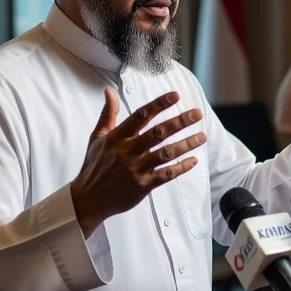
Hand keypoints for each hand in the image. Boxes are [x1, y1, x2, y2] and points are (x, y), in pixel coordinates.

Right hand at [71, 90, 203, 230]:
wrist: (88, 199)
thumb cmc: (94, 166)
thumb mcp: (97, 138)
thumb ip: (108, 114)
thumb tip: (109, 91)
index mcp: (117, 138)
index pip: (141, 116)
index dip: (159, 104)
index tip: (176, 96)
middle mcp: (127, 152)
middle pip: (158, 133)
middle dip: (179, 122)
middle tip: (197, 114)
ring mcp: (136, 169)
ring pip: (166, 154)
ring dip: (186, 144)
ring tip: (202, 136)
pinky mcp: (142, 186)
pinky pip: (166, 175)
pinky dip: (181, 167)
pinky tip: (193, 160)